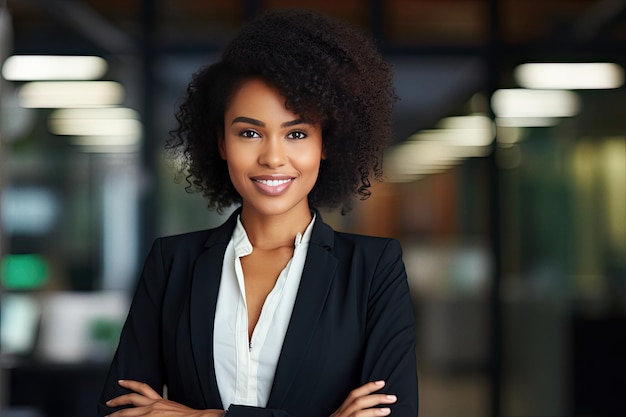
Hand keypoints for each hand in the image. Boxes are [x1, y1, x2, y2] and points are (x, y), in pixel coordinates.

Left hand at [105, 379, 223, 416]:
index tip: (122, 383)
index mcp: (160, 400)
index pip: (143, 389)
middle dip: (118, 399)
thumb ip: (163, 408)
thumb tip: (158, 410)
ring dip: (116, 414)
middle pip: (132, 398)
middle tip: (109, 401)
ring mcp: (151, 413)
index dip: (131, 384)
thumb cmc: (189, 415)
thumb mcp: (174, 408)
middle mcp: (154, 405)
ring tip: (107, 416)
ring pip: (128, 412)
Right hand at [330, 380, 396, 416]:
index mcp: (339, 414)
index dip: (367, 388)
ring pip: (357, 412)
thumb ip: (353, 415)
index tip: (380, 383)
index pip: (353, 396)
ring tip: (388, 408)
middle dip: (375, 396)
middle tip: (391, 397)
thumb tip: (372, 412)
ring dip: (374, 409)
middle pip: (356, 401)